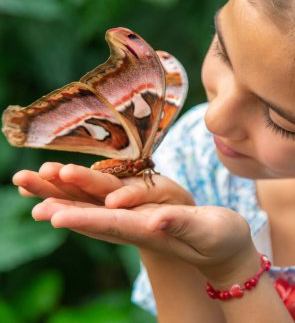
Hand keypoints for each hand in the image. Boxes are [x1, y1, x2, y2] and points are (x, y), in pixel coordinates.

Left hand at [13, 162, 255, 285]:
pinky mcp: (139, 212)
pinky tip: (65, 190)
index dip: (84, 218)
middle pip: (94, 215)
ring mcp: (135, 219)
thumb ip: (182, 224)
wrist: (218, 248)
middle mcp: (135, 225)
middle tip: (31, 194)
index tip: (55, 215)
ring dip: (65, 198)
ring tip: (35, 189)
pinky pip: (104, 203)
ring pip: (94, 208)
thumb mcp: (207, 231)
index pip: (111, 224)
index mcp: (150, 230)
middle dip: (62, 204)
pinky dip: (82, 196)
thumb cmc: (219, 240)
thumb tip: (156, 219)